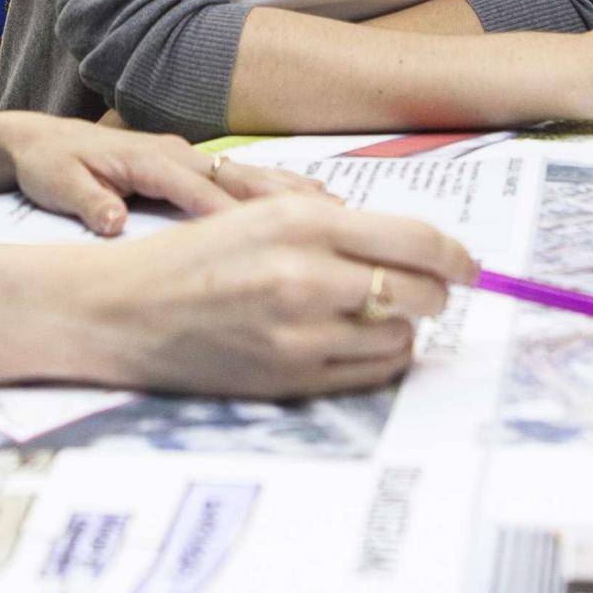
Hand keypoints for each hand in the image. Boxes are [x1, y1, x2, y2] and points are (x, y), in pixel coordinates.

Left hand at [0, 112, 332, 234]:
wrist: (36, 140)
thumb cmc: (47, 165)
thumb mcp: (57, 185)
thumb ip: (89, 202)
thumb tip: (116, 222)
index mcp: (146, 159)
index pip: (197, 191)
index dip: (232, 215)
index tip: (270, 238)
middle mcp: (174, 152)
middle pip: (237, 175)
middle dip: (283, 198)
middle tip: (334, 218)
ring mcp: (184, 155)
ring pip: (245, 173)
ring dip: (289, 189)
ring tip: (338, 207)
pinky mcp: (185, 164)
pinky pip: (237, 177)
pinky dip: (274, 188)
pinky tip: (306, 201)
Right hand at [57, 194, 477, 398]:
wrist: (125, 309)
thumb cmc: (193, 256)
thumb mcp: (260, 214)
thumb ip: (332, 226)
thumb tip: (410, 246)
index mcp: (302, 220)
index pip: (417, 240)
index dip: (455, 256)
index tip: (467, 265)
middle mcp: (308, 274)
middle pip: (421, 291)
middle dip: (433, 292)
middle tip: (423, 291)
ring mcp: (302, 332)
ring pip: (402, 336)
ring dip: (402, 327)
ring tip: (373, 316)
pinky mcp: (293, 377)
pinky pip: (372, 372)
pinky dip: (378, 357)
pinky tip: (353, 342)